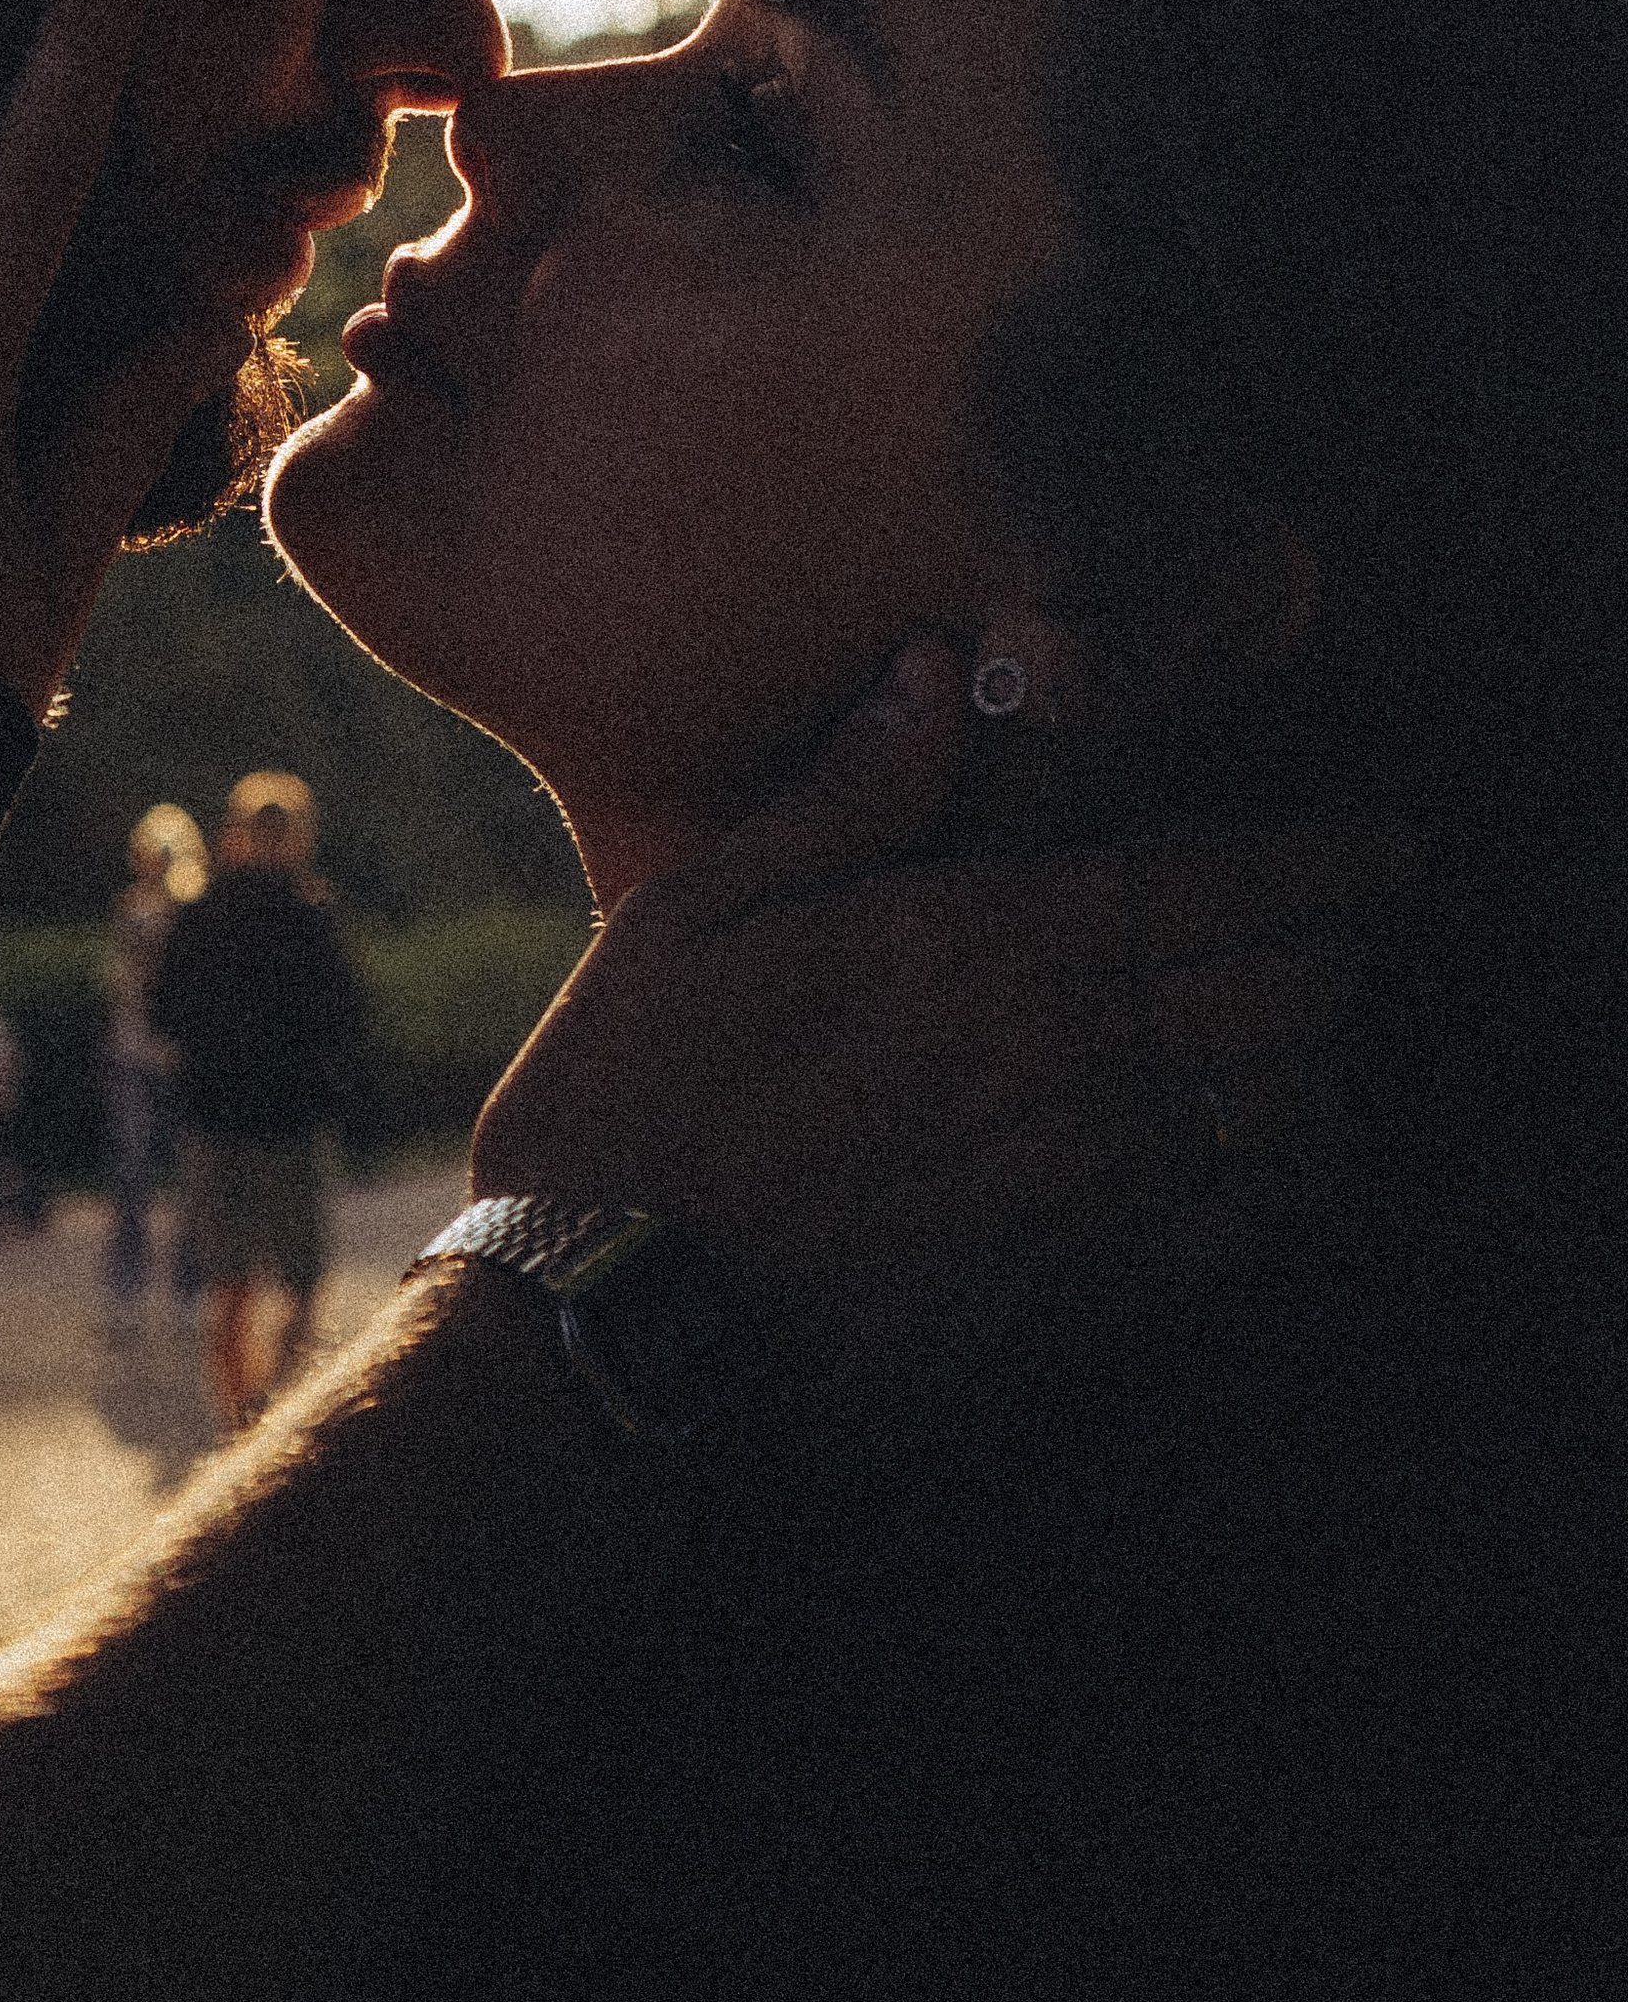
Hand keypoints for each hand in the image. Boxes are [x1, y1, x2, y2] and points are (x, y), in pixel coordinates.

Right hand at [472, 645, 1402, 1350]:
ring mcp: (1090, 1187)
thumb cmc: (635, 1104)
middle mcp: (1069, 1060)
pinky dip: (1299, 1174)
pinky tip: (1290, 1152)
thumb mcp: (699, 910)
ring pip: (1290, 1105)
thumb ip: (847, 794)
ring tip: (1329, 1022)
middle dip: (1346, 943)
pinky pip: (1251, 1225)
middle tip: (1364, 917)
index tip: (1387, 841)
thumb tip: (942, 669)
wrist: (615, 1331)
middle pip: (1289, 988)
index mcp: (984, 942)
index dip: (1326, 857)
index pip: (1215, 881)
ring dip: (1328, 1055)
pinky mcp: (1085, 1299)